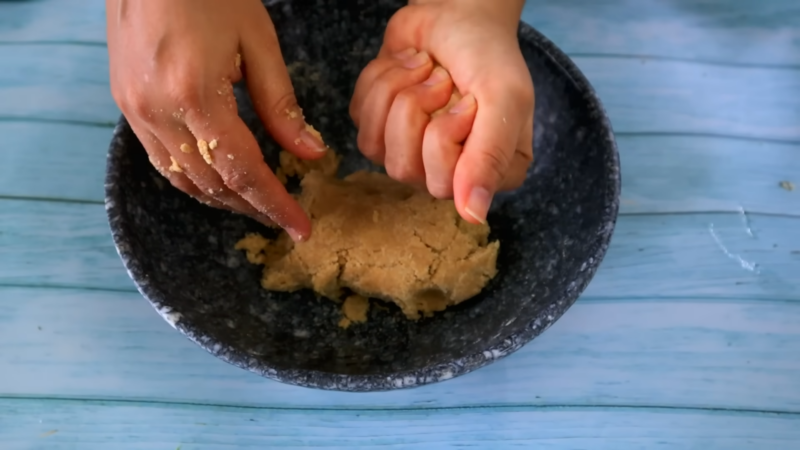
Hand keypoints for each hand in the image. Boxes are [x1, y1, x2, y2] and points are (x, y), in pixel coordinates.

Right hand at [106, 0, 327, 240]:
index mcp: (195, 96)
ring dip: (223, 199)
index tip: (300, 227)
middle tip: (285, 218)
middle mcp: (157, 113)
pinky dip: (194, 180)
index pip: (243, 171)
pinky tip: (219, 181)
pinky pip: (162, 160)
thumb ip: (281, 104)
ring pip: (183, 179)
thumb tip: (309, 153)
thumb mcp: (257, 41)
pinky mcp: (126, 106)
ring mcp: (135, 112)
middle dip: (252, 207)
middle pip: (212, 184)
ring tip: (258, 205)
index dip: (274, 204)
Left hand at [349, 0, 533, 223]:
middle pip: (403, 169)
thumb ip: (490, 157)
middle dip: (415, 109)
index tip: (466, 101)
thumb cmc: (489, 55)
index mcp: (488, 174)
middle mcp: (447, 173)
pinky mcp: (379, 127)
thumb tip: (473, 215)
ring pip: (375, 147)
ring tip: (425, 69)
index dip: (443, 136)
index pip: (444, 186)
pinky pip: (359, 118)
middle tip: (441, 80)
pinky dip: (380, 80)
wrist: (458, 15)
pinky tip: (408, 67)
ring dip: (396, 91)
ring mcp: (409, 153)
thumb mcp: (504, 98)